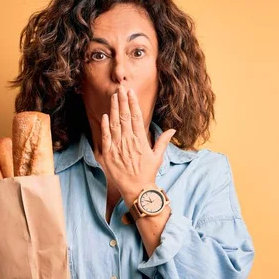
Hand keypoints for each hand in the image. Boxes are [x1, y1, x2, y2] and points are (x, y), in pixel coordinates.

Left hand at [99, 85, 175, 206]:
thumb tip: (172, 130)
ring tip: (113, 97)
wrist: (137, 190)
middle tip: (120, 88)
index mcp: (141, 141)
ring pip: (115, 124)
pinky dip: (105, 126)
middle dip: (122, 101)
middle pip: (125, 117)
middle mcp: (129, 142)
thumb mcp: (157, 157)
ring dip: (114, 109)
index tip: (131, 93)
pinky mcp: (108, 155)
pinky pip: (106, 138)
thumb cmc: (148, 174)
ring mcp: (118, 148)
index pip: (136, 117)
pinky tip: (105, 116)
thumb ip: (162, 141)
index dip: (133, 104)